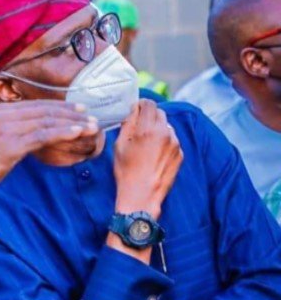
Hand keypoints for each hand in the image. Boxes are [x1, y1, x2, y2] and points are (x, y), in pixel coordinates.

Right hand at [0, 101, 97, 206]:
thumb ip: (4, 132)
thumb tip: (20, 137)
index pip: (35, 105)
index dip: (58, 106)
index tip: (76, 109)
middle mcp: (3, 116)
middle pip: (44, 110)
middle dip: (70, 113)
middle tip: (90, 115)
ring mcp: (7, 129)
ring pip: (47, 121)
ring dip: (72, 122)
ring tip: (91, 126)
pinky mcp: (10, 145)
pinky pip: (42, 136)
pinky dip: (62, 133)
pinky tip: (77, 134)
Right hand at [113, 100, 182, 219]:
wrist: (142, 195)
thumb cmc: (126, 171)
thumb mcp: (119, 145)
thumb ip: (128, 124)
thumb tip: (133, 111)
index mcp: (148, 129)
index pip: (149, 104)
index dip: (140, 104)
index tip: (135, 110)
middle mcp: (165, 133)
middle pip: (159, 113)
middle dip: (149, 116)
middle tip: (139, 127)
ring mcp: (175, 144)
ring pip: (167, 126)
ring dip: (157, 129)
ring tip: (147, 145)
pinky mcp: (180, 154)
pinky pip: (172, 140)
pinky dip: (164, 142)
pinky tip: (154, 155)